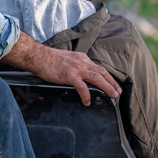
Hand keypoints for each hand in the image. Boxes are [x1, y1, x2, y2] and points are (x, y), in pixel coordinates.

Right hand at [3, 35, 120, 105]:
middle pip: (102, 72)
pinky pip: (82, 87)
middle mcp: (82, 62)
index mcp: (82, 58)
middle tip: (118, 92)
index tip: (113, 84)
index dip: (108, 77)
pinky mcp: (70, 75)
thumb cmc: (50, 59)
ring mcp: (77, 69)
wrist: (39, 56)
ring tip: (113, 95)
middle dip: (112, 82)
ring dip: (107, 87)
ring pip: (97, 78)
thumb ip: (76, 65)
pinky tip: (87, 101)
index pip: (98, 68)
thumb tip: (80, 75)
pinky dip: (86, 95)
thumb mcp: (68, 59)